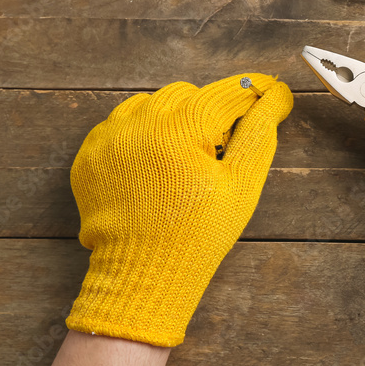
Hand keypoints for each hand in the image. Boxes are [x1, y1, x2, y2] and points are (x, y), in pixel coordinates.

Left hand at [67, 74, 292, 345]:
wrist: (142, 274)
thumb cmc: (199, 233)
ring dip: (175, 119)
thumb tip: (275, 96)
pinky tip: (157, 164)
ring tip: (186, 158)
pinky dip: (143, 134)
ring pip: (152, 104)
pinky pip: (121, 124)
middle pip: (187, 94)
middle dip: (211, 111)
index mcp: (180, 130)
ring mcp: (108, 137)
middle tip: (223, 145)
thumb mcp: (242, 185)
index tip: (274, 93)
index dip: (254, 91)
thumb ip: (259, 134)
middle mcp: (138, 123)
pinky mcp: (89, 154)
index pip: (225, 93)